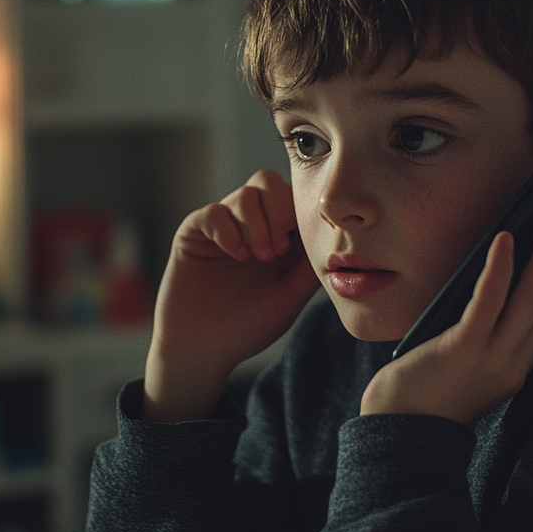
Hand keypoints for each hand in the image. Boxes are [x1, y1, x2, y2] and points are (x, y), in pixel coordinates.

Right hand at [145, 170, 319, 421]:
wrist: (203, 349)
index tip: (296, 246)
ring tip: (255, 258)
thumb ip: (311, 262)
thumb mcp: (291, 294)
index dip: (300, 211)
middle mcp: (251, 224)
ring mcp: (223, 225)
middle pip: (269, 182)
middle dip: (278, 210)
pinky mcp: (194, 232)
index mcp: (278, 235)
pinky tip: (234, 254)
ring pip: (245, 193)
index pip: (294, 197)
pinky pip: (213, 211)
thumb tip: (337, 235)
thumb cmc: (249, 326)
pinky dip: (227, 229)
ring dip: (255, 224)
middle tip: (276, 251)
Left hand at [360, 206, 532, 422]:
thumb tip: (493, 279)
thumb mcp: (464, 363)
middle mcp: (513, 366)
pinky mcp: (462, 350)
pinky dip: (500, 268)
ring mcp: (491, 359)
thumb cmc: (420, 390)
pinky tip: (504, 238)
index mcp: (515, 369)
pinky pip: (488, 302)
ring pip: (531, 298)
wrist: (394, 432)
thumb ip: (483, 334)